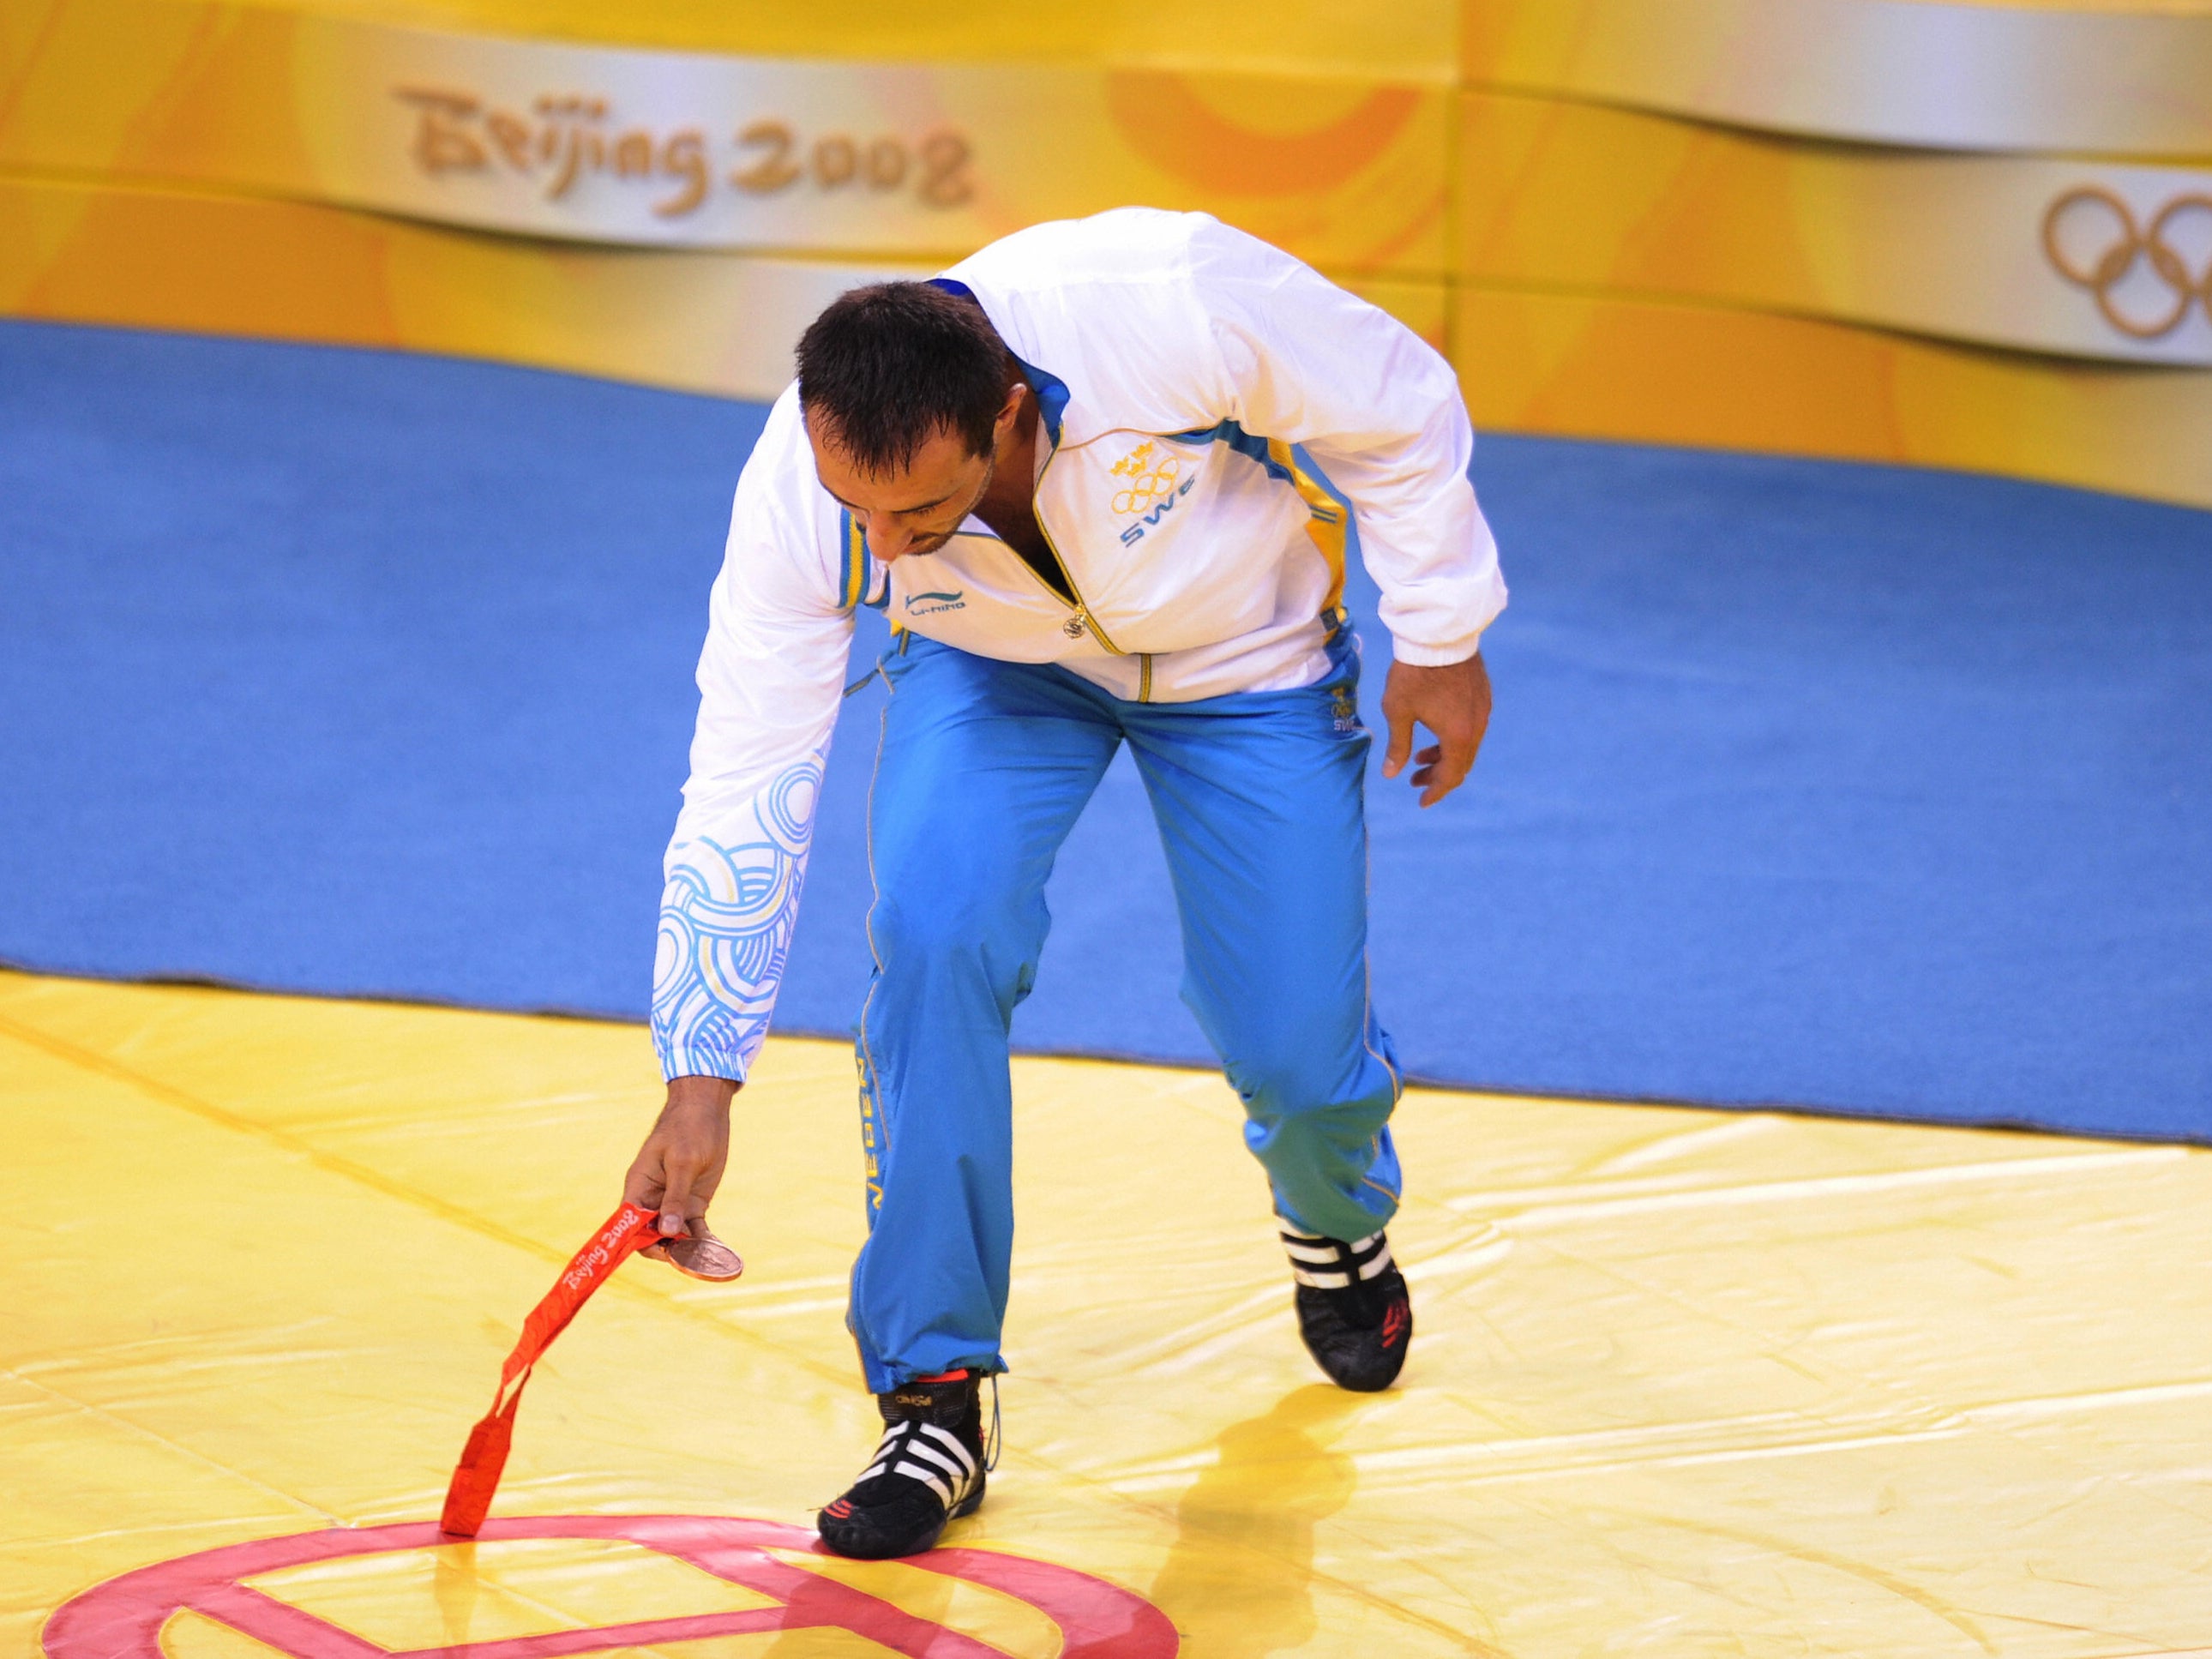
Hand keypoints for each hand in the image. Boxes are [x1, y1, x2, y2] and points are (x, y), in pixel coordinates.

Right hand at [623, 1074, 735, 1257]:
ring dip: (687, 1250)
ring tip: (706, 1262)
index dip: (642, 1242)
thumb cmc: (688, 1129)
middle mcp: (653, 1201)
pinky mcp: (694, 1203)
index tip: (662, 1252)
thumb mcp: (682, 1162)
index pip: (631, 1225)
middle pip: (652, 1236)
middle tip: (690, 1258)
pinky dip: (703, 1241)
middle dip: (668, 1250)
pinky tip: (717, 1253)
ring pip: (675, 1236)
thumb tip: (665, 1230)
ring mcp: (674, 1203)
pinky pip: (695, 1229)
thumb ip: (674, 1197)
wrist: (707, 1110)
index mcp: (639, 1189)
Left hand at [1380, 651, 1491, 807]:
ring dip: (1445, 756)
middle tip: (1415, 780)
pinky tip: (1435, 730)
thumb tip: (1390, 774)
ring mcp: (1483, 709)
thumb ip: (1398, 746)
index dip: (1435, 791)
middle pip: (1462, 764)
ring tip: (1420, 756)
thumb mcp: (1398, 711)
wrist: (1437, 633)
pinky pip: (1471, 727)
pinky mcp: (1482, 694)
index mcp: (1458, 736)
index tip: (1422, 801)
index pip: (1451, 776)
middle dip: (1439, 776)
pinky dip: (1454, 738)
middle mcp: (1477, 726)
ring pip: (1467, 745)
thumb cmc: (1414, 673)